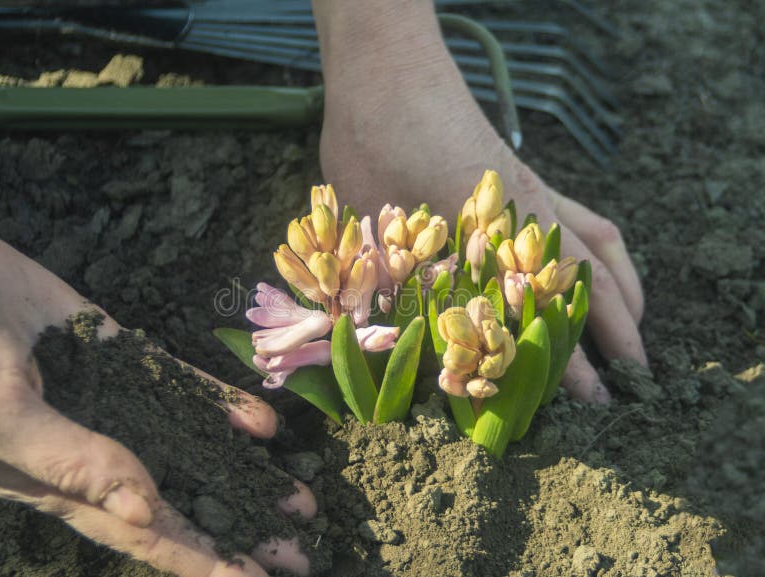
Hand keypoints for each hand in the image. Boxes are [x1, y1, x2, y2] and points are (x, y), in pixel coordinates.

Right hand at [0, 224, 314, 576]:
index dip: (200, 561)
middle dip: (237, 526)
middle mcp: (89, 449)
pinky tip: (260, 422)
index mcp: (56, 482)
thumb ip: (69, 461)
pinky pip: (175, 384)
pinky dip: (215, 404)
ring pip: (187, 445)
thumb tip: (146, 512)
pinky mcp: (113, 352)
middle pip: (179, 499)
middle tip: (301, 548)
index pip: (144, 535)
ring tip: (297, 492)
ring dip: (240, 471)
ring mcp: (105, 398)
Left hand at [313, 0, 645, 402]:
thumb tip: (420, 346)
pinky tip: (599, 268)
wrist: (385, 74)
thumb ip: (402, 279)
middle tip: (631, 379)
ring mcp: (531, 191)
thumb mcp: (376, 221)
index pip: (547, 306)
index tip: (590, 401)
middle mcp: (527, 211)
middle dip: (617, 332)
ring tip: (633, 332)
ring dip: (623, 291)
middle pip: (592, 278)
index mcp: (492, 229)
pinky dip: (606, 250)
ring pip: (601, 244)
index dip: (570, 357)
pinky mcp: (524, 175)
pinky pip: (585, 216)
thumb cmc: (373, 144)